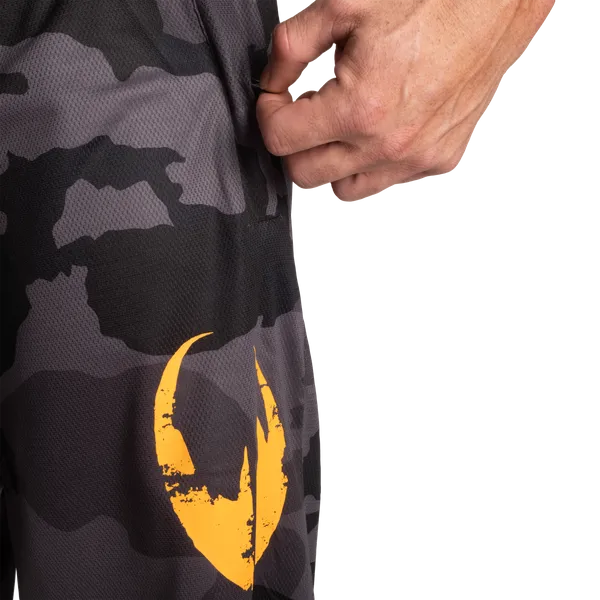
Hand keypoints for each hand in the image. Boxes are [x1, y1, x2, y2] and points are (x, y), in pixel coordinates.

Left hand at [256, 0, 555, 203]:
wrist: (495, 4)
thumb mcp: (343, 4)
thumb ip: (291, 45)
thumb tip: (271, 79)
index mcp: (360, 108)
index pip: (280, 140)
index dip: (267, 114)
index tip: (274, 100)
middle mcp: (388, 145)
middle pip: (304, 174)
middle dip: (292, 143)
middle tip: (300, 114)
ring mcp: (415, 158)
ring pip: (342, 189)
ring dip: (327, 162)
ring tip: (334, 129)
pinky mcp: (437, 159)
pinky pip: (383, 181)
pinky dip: (367, 164)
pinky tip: (373, 133)